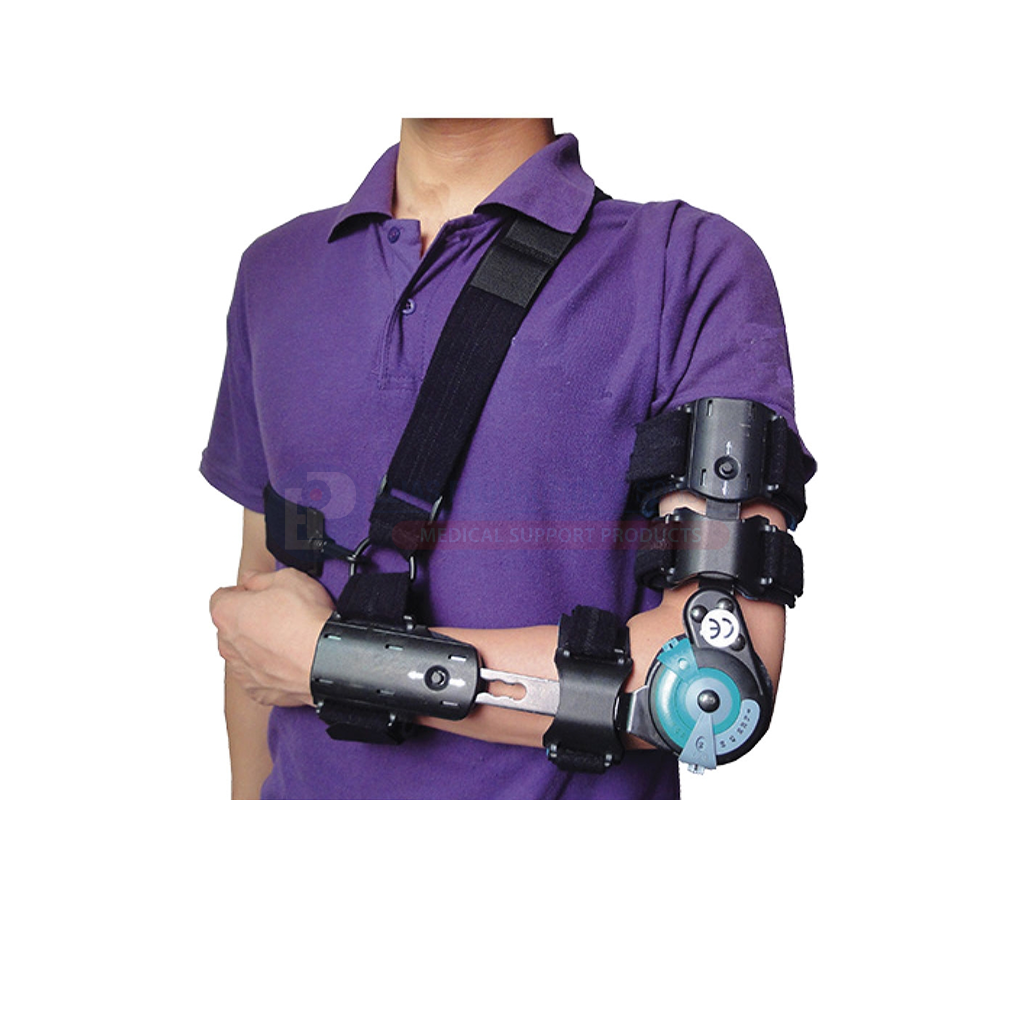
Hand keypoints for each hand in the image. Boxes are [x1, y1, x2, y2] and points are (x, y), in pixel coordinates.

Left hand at [209, 568, 335, 706]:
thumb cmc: (307, 621)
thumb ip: (260, 577)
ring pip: (244, 654)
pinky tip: (289, 659)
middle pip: (231, 627)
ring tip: (288, 639)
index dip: (242, 592)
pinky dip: (270, 670)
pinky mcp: (258, 691)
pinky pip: (258, 677)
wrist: (329, 659)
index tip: (259, 594)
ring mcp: (242, 671)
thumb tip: (251, 579)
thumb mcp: (287, 578)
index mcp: (226, 613)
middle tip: (279, 615)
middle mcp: (227, 645)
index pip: (221, 597)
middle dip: (249, 620)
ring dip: (259, 647)